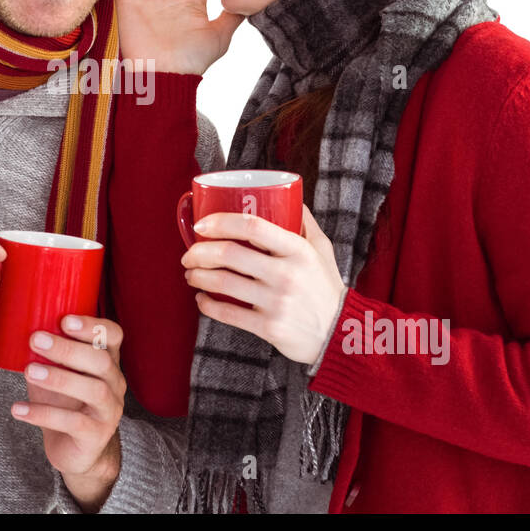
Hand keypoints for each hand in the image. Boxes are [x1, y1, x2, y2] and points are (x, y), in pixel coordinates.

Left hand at [11, 314, 125, 511]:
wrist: (76, 451)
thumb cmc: (65, 403)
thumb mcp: (58, 374)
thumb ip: (47, 354)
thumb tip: (14, 329)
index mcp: (107, 362)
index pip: (112, 336)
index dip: (92, 326)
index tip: (64, 320)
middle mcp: (115, 384)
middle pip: (101, 361)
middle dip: (68, 349)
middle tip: (36, 340)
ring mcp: (109, 411)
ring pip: (94, 390)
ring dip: (59, 378)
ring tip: (28, 371)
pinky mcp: (96, 435)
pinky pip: (73, 423)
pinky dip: (43, 414)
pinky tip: (19, 409)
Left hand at [181, 205, 347, 365]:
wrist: (340, 335)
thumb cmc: (326, 287)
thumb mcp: (322, 249)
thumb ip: (304, 222)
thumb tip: (286, 196)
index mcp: (298, 250)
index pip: (253, 226)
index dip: (221, 221)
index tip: (202, 224)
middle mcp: (286, 275)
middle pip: (229, 254)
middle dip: (199, 252)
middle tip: (189, 253)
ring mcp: (276, 303)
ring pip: (222, 284)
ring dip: (197, 276)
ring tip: (191, 273)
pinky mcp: (268, 328)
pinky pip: (227, 313)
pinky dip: (206, 305)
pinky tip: (201, 298)